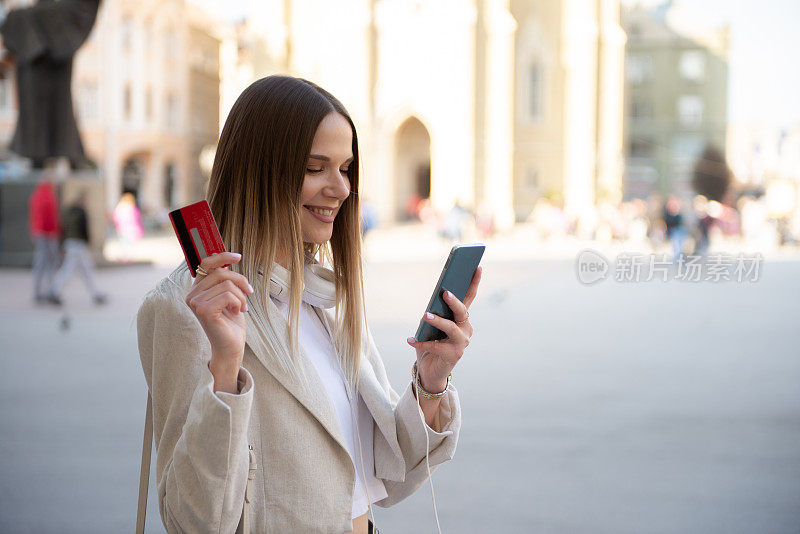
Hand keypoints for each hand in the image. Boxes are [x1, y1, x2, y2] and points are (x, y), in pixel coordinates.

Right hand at [184, 252, 253, 391]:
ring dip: (241, 295)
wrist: (231, 345)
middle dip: (240, 281)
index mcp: (197, 289)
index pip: (206, 264)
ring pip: (226, 284)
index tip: (238, 256)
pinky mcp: (203, 310)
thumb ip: (224, 279)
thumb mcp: (229, 294)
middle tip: (249, 292)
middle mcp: (192, 295)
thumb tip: (227, 258)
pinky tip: (237, 312)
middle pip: (220, 272)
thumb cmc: (231, 321)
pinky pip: (228, 295)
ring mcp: (196, 302)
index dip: (222, 256)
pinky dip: (238, 302)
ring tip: (242, 307)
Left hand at [407, 266, 481, 391]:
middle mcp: (466, 329)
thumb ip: (434, 314)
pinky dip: (421, 343)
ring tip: (425, 315)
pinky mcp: (454, 356)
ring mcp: (462, 343)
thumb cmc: (431, 344)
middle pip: (462, 311)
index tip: (477, 266)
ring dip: (438, 321)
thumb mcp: (431, 326)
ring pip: (452, 328)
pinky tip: (410, 340)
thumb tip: (430, 305)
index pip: (469, 297)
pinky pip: (436, 346)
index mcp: (462, 318)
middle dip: (454, 301)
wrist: (430, 371)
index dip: (474, 282)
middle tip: (445, 292)